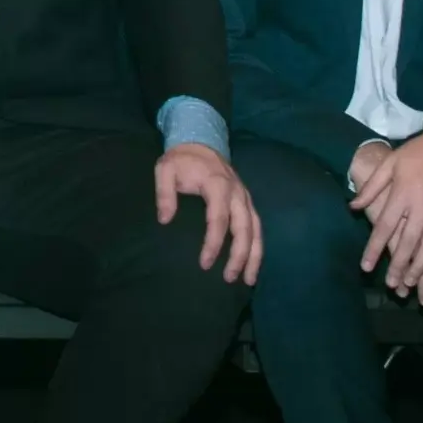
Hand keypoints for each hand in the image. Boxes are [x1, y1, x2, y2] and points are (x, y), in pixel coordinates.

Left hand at [155, 142, 261, 285]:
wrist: (200, 142)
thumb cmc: (181, 160)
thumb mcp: (165, 169)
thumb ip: (164, 193)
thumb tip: (165, 220)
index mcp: (218, 184)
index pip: (219, 219)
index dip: (214, 243)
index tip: (204, 263)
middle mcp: (237, 193)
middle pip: (244, 228)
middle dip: (239, 255)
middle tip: (228, 278)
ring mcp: (245, 197)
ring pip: (256, 230)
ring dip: (254, 256)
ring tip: (249, 280)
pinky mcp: (247, 202)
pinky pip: (257, 226)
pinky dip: (258, 247)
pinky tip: (253, 264)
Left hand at [350, 118, 422, 296]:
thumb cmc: (419, 152)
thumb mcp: (391, 163)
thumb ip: (372, 187)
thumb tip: (352, 206)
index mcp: (402, 192)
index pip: (385, 226)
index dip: (374, 248)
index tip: (365, 267)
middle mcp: (421, 204)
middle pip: (408, 241)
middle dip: (398, 265)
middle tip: (391, 285)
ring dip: (420, 266)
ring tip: (410, 283)